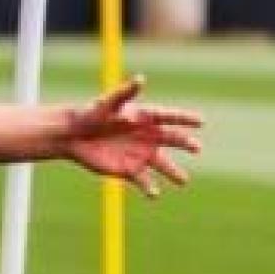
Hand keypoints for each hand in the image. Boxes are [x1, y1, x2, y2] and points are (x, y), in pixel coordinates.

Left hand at [64, 76, 202, 198]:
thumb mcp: (108, 103)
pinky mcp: (130, 171)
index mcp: (145, 118)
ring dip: (174, 173)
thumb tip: (141, 79)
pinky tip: (153, 194)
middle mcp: (147, 137)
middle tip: (196, 147)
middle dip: (185, 143)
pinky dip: (150, 188)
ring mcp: (141, 155)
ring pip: (164, 165)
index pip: (170, 117)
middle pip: (172, 140)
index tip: (201, 121)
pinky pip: (144, 182)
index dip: (185, 119)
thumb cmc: (91, 115)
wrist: (73, 136)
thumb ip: (126, 93)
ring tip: (183, 181)